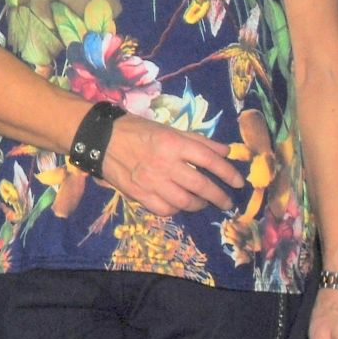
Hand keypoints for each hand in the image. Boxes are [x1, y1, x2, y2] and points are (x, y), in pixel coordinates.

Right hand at [100, 115, 243, 215]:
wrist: (100, 138)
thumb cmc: (137, 130)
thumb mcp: (168, 129)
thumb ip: (198, 141)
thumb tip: (226, 151)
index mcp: (173, 143)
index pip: (209, 160)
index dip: (228, 173)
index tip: (238, 182)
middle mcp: (164, 163)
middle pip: (201, 185)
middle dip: (219, 196)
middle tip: (227, 202)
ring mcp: (151, 181)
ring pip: (185, 202)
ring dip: (199, 205)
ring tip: (203, 203)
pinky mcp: (138, 194)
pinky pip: (165, 209)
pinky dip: (176, 209)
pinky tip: (178, 204)